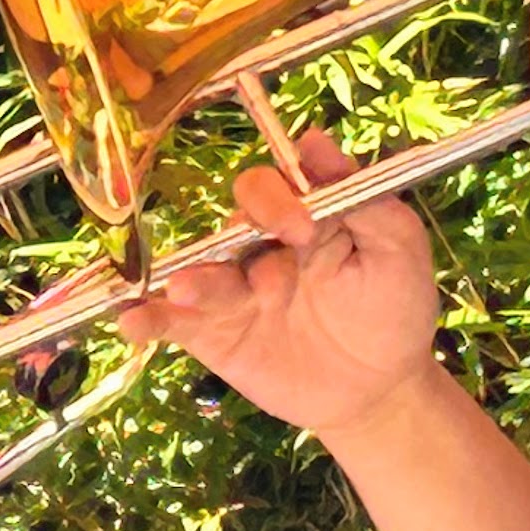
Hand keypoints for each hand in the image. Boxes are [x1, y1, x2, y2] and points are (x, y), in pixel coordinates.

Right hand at [117, 131, 444, 439]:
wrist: (379, 391)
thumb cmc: (393, 310)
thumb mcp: (398, 250)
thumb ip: (365, 199)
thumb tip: (314, 140)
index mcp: (302, 220)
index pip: (272, 189)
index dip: (278, 199)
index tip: (303, 230)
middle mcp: (260, 250)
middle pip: (228, 226)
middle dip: (234, 239)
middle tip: (265, 272)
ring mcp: (233, 293)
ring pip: (198, 275)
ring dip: (189, 279)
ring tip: (186, 292)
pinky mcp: (213, 335)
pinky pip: (171, 323)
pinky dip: (146, 319)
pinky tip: (131, 322)